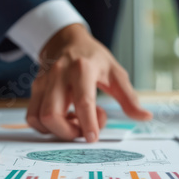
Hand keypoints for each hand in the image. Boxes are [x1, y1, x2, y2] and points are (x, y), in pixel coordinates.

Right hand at [27, 24, 151, 140]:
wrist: (66, 41)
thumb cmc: (93, 58)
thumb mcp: (116, 73)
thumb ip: (129, 98)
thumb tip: (145, 117)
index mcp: (82, 69)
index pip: (83, 101)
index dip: (88, 124)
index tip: (93, 138)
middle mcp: (59, 75)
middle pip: (52, 115)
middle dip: (68, 131)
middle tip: (84, 128)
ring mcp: (43, 82)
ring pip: (39, 118)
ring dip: (57, 129)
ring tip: (75, 121)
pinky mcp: (35, 89)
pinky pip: (33, 117)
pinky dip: (46, 126)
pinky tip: (63, 118)